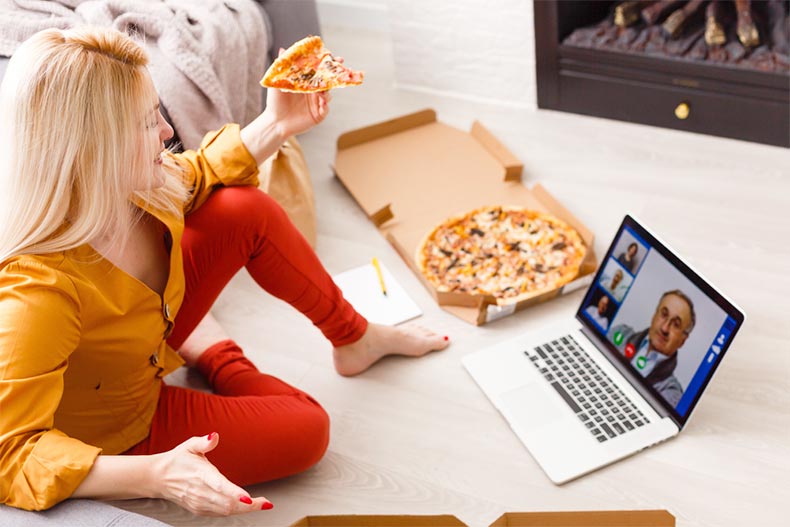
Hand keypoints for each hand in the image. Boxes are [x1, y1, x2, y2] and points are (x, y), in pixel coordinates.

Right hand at [150, 433, 272, 515]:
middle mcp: (200, 491)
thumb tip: (214, 436)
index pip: (219, 486)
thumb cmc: (177, 460)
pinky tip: (246, 506)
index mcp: (200, 474)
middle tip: (265, 502)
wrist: (157, 478)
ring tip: (261, 504)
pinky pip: (219, 514)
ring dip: (244, 510)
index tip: (248, 497)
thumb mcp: (189, 446)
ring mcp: (198, 502)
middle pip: (227, 503)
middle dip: (248, 505)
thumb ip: (204, 442)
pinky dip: (234, 511)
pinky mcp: (198, 509)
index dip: (234, 493)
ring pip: (225, 511)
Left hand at [264, 46, 332, 137]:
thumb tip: (282, 49)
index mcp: (305, 82)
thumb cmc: (275, 102)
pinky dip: (325, 104)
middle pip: (327, 81)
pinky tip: (321, 101)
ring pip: (328, 94)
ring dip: (327, 90)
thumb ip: (281, 67)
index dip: (325, 63)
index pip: (318, 70)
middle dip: (334, 74)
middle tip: (339, 66)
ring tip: (322, 89)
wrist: (275, 122)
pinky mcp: (318, 115)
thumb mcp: (276, 82)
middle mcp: (313, 91)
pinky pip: (326, 109)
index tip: (330, 55)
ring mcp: (316, 103)